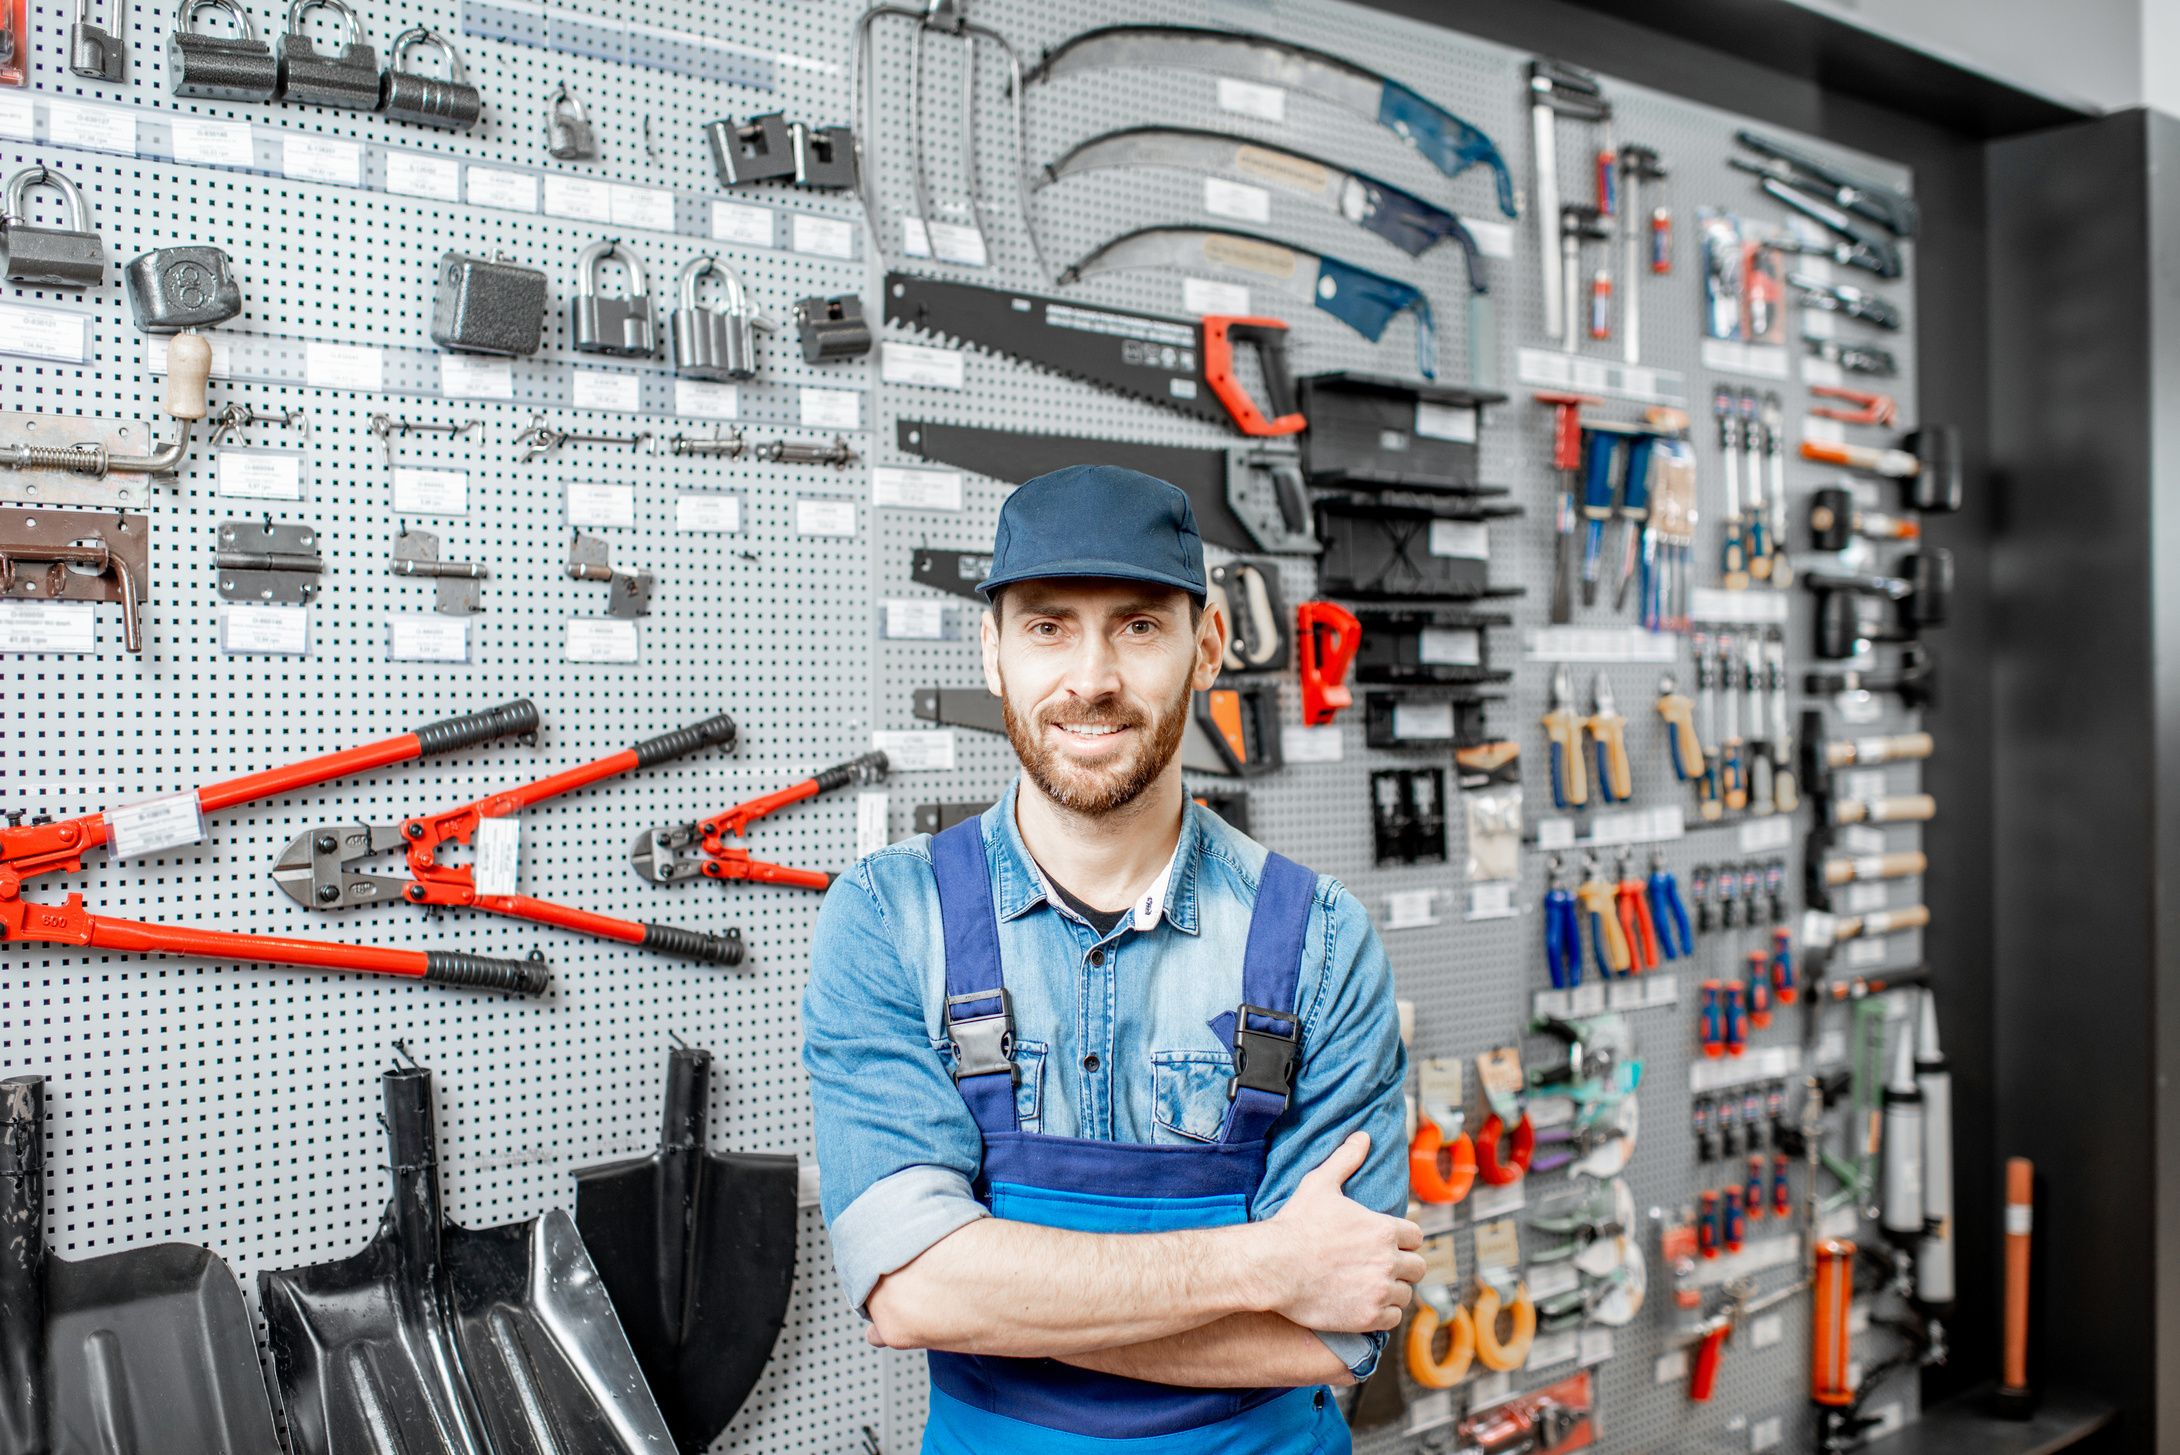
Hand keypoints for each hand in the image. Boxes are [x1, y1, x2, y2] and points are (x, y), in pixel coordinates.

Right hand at [1249, 1132, 1423, 1332]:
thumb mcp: (1319, 1183)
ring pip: (1405, 1294)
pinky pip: (1392, 1319)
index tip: (1391, 1243)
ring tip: (1374, 1286)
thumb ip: (1346, 1159)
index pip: (1416, 1236)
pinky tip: (1367, 1305)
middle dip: (1404, 1266)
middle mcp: (1387, 1261)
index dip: (1404, 1239)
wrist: (1272, 1266)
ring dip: (1393, 1290)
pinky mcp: (1366, 1317)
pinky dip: (1383, 1313)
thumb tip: (1363, 1136)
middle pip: (1417, 1267)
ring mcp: (1378, 1291)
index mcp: (1383, 1229)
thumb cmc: (1295, 1224)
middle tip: (1384, 1266)